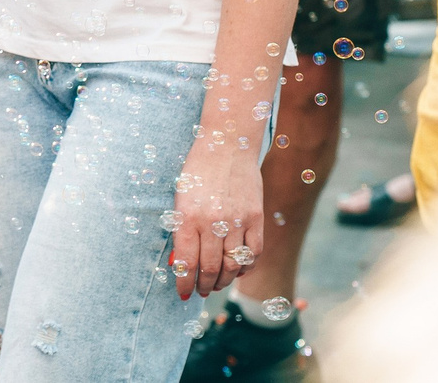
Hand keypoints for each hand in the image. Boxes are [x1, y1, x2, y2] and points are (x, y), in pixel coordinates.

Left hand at [168, 143, 263, 300]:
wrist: (227, 144)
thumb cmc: (197, 171)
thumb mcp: (181, 197)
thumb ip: (181, 229)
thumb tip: (181, 263)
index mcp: (187, 216)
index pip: (186, 262)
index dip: (184, 283)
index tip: (183, 293)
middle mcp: (212, 221)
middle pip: (210, 268)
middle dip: (204, 286)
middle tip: (201, 291)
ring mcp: (237, 220)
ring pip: (232, 265)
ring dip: (224, 280)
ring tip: (217, 283)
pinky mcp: (256, 217)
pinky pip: (254, 253)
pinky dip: (245, 267)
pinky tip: (237, 268)